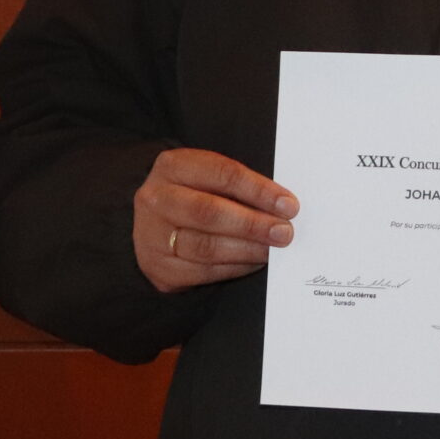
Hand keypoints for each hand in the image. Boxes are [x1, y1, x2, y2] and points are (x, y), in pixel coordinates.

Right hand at [134, 148, 297, 293]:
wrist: (151, 224)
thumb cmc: (191, 195)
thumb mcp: (206, 177)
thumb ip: (238, 186)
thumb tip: (282, 206)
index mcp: (172, 166)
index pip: (222, 174)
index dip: (258, 190)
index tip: (288, 204)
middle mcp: (156, 199)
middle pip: (209, 212)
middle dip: (253, 224)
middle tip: (284, 232)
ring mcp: (152, 236)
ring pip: (206, 247)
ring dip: (247, 249)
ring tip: (272, 249)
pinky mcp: (159, 268)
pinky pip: (203, 271)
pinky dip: (235, 268)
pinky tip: (254, 261)